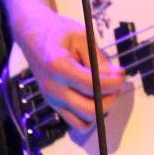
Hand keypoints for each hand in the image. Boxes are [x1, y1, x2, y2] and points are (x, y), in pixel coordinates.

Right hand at [13, 1, 125, 130]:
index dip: (113, 83)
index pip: (93, 85)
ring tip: (105, 91)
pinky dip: (90, 115)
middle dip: (109, 98)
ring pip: (84, 122)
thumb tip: (116, 77)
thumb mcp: (82, 36)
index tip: (121, 74)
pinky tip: (95, 98)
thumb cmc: (56, 32)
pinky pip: (77, 122)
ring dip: (101, 109)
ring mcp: (52, 100)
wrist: (32, 35)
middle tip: (116, 84)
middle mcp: (53, 88)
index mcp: (58, 67)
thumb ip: (99, 59)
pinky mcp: (54, 105)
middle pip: (90, 110)